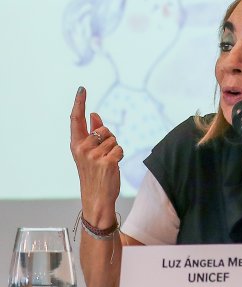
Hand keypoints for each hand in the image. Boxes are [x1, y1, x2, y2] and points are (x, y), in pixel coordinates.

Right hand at [69, 87, 122, 227]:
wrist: (96, 197)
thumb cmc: (94, 173)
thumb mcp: (89, 153)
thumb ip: (93, 133)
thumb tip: (95, 115)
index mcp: (76, 145)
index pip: (76, 120)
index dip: (79, 103)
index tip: (81, 89)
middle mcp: (82, 149)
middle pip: (104, 130)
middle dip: (109, 140)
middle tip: (103, 156)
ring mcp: (93, 156)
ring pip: (114, 140)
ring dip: (115, 150)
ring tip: (106, 163)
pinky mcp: (107, 162)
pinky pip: (120, 149)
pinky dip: (120, 156)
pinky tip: (112, 166)